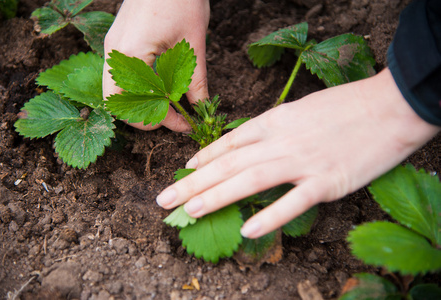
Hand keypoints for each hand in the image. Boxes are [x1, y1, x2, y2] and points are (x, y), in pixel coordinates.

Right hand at [103, 0, 209, 131]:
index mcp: (130, 54)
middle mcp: (114, 53)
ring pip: (118, 91)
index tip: (184, 124)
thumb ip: (195, 82)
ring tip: (169, 105)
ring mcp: (113, 47)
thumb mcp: (192, 44)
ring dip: (142, 103)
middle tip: (174, 118)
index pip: (137, 105)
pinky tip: (161, 87)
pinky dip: (139, 88)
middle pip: (118, 103)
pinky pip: (121, 76)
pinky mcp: (118, 41)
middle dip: (146, 116)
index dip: (162, 121)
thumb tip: (199, 109)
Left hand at [156, 68, 439, 237]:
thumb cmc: (346, 107)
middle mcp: (281, 141)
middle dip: (193, 181)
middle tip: (164, 198)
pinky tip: (247, 231)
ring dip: (216, 196)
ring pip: (250, 180)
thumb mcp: (301, 110)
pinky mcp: (326, 182)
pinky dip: (269, 217)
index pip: (230, 141)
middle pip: (229, 163)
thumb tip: (252, 144)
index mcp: (275, 121)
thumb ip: (275, 128)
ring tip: (189, 210)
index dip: (205, 156)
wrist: (390, 106)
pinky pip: (292, 203)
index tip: (184, 169)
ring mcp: (302, 162)